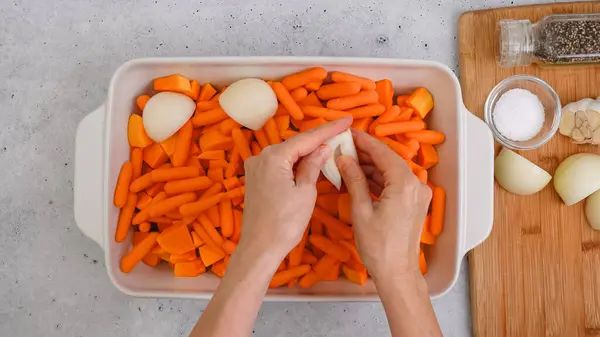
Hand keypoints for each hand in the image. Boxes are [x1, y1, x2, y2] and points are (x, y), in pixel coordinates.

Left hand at [239, 117, 353, 262]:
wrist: (260, 248)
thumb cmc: (285, 223)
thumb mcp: (305, 192)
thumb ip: (313, 166)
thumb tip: (322, 149)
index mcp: (274, 157)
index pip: (307, 138)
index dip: (329, 129)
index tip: (347, 120)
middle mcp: (261, 157)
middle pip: (296, 144)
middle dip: (318, 139)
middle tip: (341, 132)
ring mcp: (256, 168)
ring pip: (287, 154)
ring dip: (307, 151)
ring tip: (330, 145)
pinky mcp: (256, 179)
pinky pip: (280, 164)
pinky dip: (295, 162)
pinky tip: (310, 162)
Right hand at [336, 130, 430, 279]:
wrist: (397, 272)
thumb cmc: (377, 246)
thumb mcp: (361, 210)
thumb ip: (354, 180)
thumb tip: (343, 159)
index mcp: (404, 184)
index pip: (383, 153)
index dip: (364, 142)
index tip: (348, 133)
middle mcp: (416, 185)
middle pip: (388, 161)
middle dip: (366, 153)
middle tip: (344, 147)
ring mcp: (417, 194)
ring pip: (392, 172)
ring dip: (371, 167)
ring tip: (348, 162)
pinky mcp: (414, 203)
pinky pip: (395, 184)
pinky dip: (379, 180)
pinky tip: (361, 178)